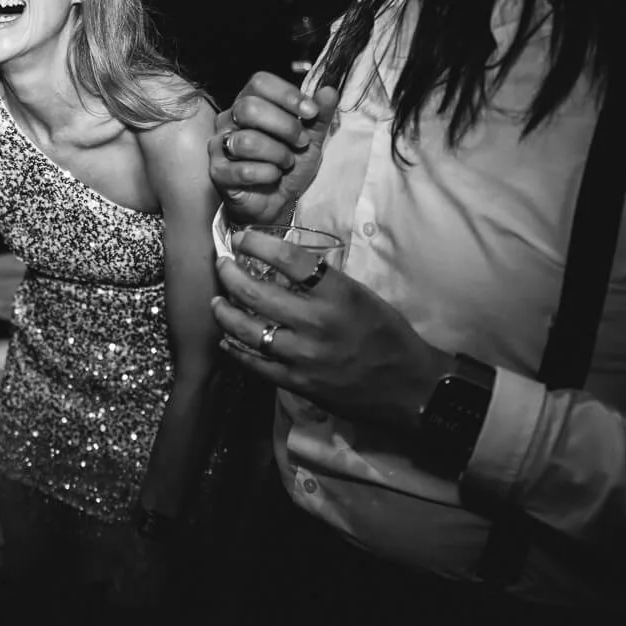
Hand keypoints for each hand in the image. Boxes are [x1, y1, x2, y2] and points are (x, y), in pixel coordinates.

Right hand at [209, 72, 338, 225]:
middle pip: (249, 108)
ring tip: (286, 163)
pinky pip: (243, 169)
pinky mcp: (218, 172)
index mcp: (249, 103)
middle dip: (285, 126)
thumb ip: (319, 115)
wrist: (278, 202)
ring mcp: (219, 146)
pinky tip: (273, 176)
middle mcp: (229, 120)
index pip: (259, 83)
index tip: (311, 112)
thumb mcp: (310, 138)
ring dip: (277, 154)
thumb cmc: (288, 165)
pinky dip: (267, 174)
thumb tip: (329, 91)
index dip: (287, 94)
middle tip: (301, 142)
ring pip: (246, 140)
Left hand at [209, 228, 451, 436]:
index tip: (242, 237)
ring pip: (247, 330)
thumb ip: (324, 282)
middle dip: (230, 275)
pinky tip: (226, 338)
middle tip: (222, 265)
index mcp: (338, 295)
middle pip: (256, 293)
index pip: (289, 259)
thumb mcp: (362, 295)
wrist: (408, 388)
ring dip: (224, 312)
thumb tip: (285, 264)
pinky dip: (235, 348)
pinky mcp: (297, 382)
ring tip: (217, 302)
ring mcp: (304, 356)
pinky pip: (254, 363)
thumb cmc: (387, 335)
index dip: (258, 243)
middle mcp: (317, 323)